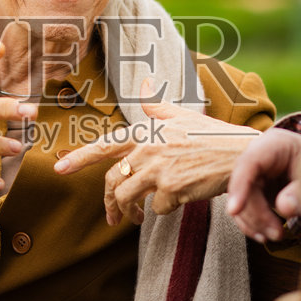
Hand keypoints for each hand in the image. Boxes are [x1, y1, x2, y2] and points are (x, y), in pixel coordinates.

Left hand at [55, 80, 258, 224]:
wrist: (241, 154)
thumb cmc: (212, 135)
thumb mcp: (182, 114)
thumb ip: (156, 105)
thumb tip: (144, 82)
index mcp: (146, 132)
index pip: (105, 145)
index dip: (80, 158)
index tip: (59, 169)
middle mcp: (148, 149)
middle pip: (112, 181)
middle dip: (108, 203)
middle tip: (112, 217)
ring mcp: (159, 169)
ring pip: (128, 198)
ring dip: (130, 213)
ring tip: (137, 217)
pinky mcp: (172, 188)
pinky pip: (156, 208)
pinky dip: (163, 209)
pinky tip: (176, 202)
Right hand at [226, 128, 300, 241]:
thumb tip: (284, 207)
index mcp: (275, 144)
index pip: (249, 162)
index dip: (240, 186)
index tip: (234, 210)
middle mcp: (259, 157)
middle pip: (244, 186)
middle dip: (256, 214)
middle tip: (277, 233)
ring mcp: (255, 174)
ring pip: (241, 200)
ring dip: (254, 222)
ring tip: (275, 236)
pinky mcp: (256, 190)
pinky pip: (246, 208)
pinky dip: (253, 224)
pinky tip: (264, 235)